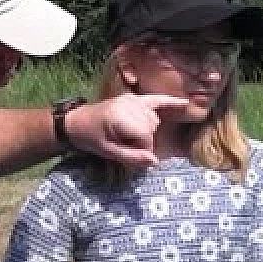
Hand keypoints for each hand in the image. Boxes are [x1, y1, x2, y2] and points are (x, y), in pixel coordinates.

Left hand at [66, 94, 189, 167]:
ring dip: (148, 130)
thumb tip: (155, 163)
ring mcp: (133, 99)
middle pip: (150, 128)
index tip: (131, 155)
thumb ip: (131, 158)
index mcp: (121, 118)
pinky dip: (170, 102)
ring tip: (129, 135)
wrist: (77, 122)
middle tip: (126, 145)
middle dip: (143, 141)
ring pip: (153, 120)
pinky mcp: (134, 98)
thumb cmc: (90, 138)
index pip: (145, 137)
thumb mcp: (108, 152)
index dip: (142, 150)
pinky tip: (185, 103)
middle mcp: (130, 105)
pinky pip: (156, 100)